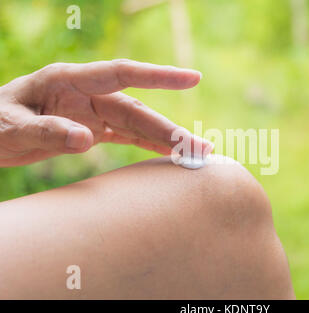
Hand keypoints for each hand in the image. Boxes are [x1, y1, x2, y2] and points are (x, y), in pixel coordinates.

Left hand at [0, 59, 212, 166]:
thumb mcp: (13, 129)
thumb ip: (48, 132)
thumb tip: (87, 140)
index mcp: (68, 80)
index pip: (121, 74)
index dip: (158, 76)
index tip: (193, 78)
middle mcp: (87, 93)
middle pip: (137, 109)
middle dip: (170, 128)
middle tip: (201, 146)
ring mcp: (93, 111)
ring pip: (138, 123)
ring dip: (166, 138)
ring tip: (195, 152)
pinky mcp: (95, 128)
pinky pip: (127, 136)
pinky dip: (149, 145)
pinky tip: (169, 154)